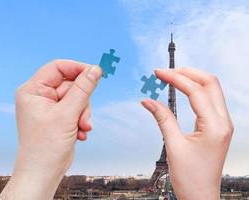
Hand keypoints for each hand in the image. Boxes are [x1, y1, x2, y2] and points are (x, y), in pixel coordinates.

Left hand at [0, 60, 101, 199]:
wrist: (44, 172)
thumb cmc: (46, 146)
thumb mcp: (67, 114)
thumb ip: (83, 89)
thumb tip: (95, 69)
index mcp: (33, 90)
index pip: (58, 67)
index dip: (78, 68)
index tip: (96, 73)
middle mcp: (40, 96)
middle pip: (70, 84)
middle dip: (82, 102)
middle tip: (84, 118)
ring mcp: (50, 107)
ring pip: (76, 98)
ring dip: (83, 113)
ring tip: (82, 128)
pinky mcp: (58, 116)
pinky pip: (76, 109)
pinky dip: (81, 120)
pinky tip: (79, 133)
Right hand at [142, 68, 232, 199]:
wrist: (201, 196)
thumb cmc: (190, 177)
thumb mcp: (173, 146)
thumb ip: (162, 118)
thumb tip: (148, 100)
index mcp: (215, 126)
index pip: (195, 91)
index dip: (175, 79)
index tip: (159, 73)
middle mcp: (223, 122)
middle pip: (210, 83)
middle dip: (188, 73)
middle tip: (166, 72)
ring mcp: (223, 124)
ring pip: (212, 90)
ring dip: (192, 79)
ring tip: (172, 77)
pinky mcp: (217, 127)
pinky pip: (209, 100)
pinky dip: (195, 91)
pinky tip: (182, 90)